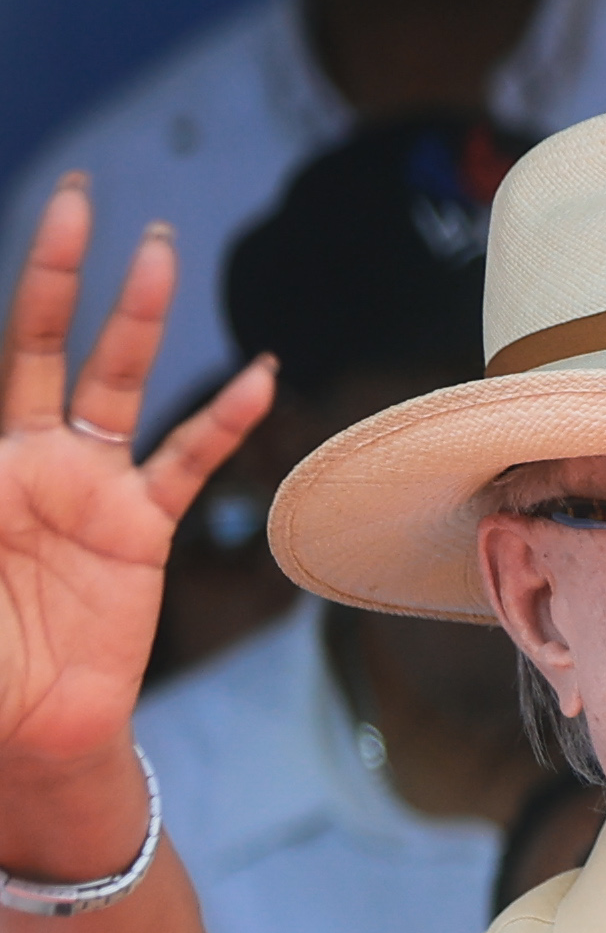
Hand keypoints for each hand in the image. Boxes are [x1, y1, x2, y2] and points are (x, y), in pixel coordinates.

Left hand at [0, 176, 275, 830]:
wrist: (23, 733)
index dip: (14, 308)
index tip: (35, 235)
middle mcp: (25, 458)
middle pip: (39, 343)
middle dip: (55, 270)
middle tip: (76, 199)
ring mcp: (87, 488)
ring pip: (117, 382)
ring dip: (137, 318)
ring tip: (155, 252)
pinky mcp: (140, 528)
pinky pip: (189, 463)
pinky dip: (224, 419)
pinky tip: (256, 375)